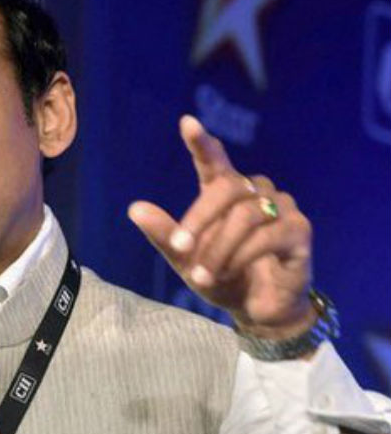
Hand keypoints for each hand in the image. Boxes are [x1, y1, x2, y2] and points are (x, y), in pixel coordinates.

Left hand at [128, 115, 315, 339]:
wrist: (254, 310)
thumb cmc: (220, 276)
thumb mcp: (185, 259)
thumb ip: (164, 234)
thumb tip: (134, 208)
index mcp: (224, 193)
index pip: (214, 161)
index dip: (202, 143)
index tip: (187, 123)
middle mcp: (254, 193)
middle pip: (228, 187)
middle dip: (199, 218)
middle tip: (179, 247)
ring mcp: (281, 209)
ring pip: (246, 215)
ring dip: (219, 248)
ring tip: (203, 275)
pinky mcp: (299, 231)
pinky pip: (269, 236)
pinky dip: (241, 256)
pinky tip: (226, 273)